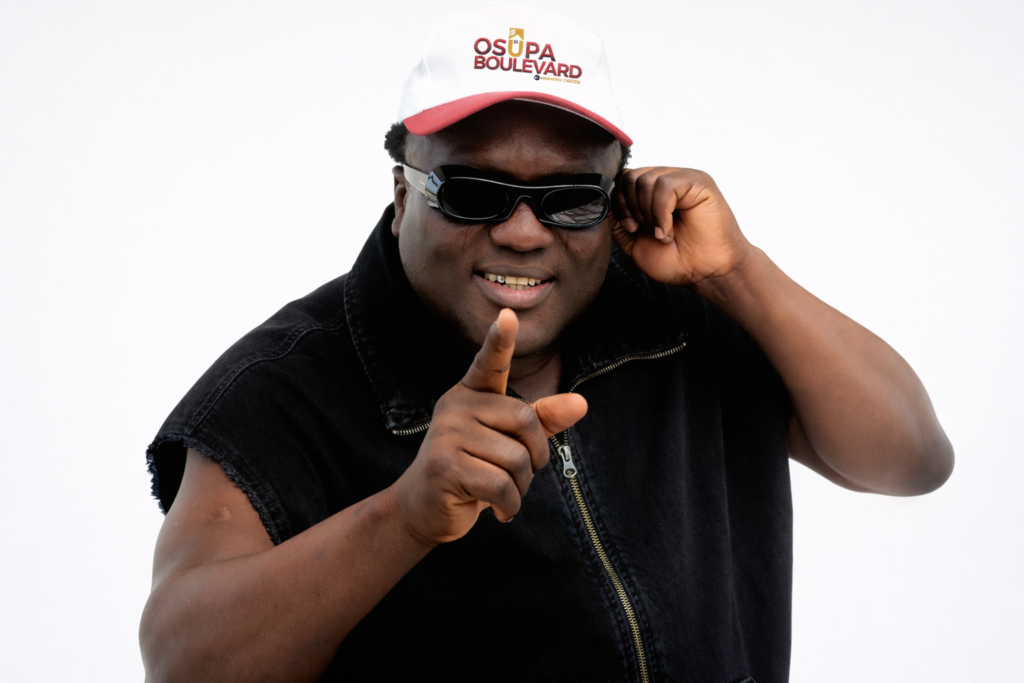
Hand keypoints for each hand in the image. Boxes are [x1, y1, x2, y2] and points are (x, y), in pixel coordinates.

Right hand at [388, 309, 587, 546]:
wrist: (423, 508)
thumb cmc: (472, 469)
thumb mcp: (508, 441)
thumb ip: (542, 420)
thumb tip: (581, 403)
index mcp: (471, 393)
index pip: (489, 363)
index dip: (501, 340)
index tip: (509, 314)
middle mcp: (456, 406)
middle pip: (525, 421)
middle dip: (536, 457)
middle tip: (522, 475)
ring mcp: (446, 435)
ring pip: (516, 459)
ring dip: (521, 486)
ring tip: (503, 493)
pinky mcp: (444, 467)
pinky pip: (501, 486)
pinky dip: (510, 506)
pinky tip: (497, 511)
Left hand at [611, 167, 751, 287]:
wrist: (705, 273)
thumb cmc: (677, 261)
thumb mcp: (634, 243)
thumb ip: (618, 222)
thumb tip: (605, 203)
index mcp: (653, 193)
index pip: (623, 179)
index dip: (619, 203)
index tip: (631, 228)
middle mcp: (667, 181)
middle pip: (630, 176)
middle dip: (631, 208)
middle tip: (646, 230)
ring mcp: (683, 179)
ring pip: (645, 180)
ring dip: (648, 213)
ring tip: (662, 233)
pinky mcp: (698, 182)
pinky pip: (665, 186)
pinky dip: (661, 213)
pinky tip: (669, 230)